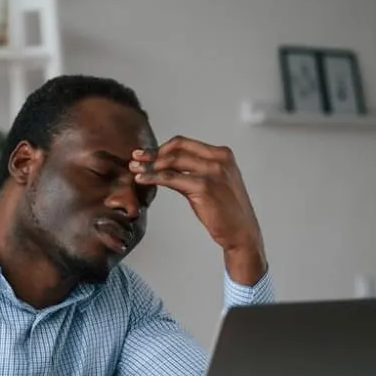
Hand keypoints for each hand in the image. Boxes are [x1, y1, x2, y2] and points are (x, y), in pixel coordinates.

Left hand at [130, 136, 267, 284]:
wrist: (241, 232)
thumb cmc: (227, 211)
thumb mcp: (215, 182)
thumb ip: (196, 170)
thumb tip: (168, 166)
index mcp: (222, 154)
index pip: (185, 143)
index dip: (163, 147)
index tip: (147, 153)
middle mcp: (219, 159)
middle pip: (177, 149)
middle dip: (153, 153)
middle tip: (136, 159)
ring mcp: (212, 172)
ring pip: (172, 162)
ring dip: (150, 165)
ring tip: (135, 169)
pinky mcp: (203, 187)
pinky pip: (171, 178)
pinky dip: (153, 177)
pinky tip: (142, 179)